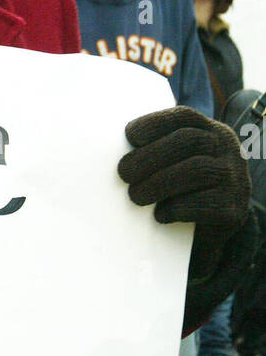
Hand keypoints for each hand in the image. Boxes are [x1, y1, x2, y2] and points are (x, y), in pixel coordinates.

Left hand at [118, 107, 250, 279]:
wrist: (203, 238)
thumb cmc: (180, 194)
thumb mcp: (173, 165)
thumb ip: (157, 152)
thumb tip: (120, 153)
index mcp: (211, 132)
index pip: (184, 117)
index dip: (155, 123)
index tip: (129, 136)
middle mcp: (228, 151)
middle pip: (189, 141)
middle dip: (151, 156)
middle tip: (124, 173)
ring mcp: (235, 179)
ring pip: (197, 170)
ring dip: (159, 182)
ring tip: (136, 196)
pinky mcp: (234, 210)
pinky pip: (205, 204)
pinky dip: (176, 208)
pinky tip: (160, 215)